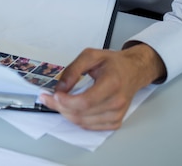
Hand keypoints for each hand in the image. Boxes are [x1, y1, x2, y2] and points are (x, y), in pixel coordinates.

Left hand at [39, 44, 164, 129]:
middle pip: (82, 113)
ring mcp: (117, 115)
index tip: (54, 94)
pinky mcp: (115, 122)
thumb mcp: (91, 55)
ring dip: (67, 114)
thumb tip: (60, 88)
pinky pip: (90, 127)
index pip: (85, 101)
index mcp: (112, 83)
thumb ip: (73, 70)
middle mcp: (116, 102)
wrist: (133, 71)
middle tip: (48, 98)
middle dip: (60, 107)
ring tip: (58, 101)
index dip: (66, 101)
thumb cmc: (113, 63)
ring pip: (83, 123)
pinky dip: (77, 119)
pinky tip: (72, 108)